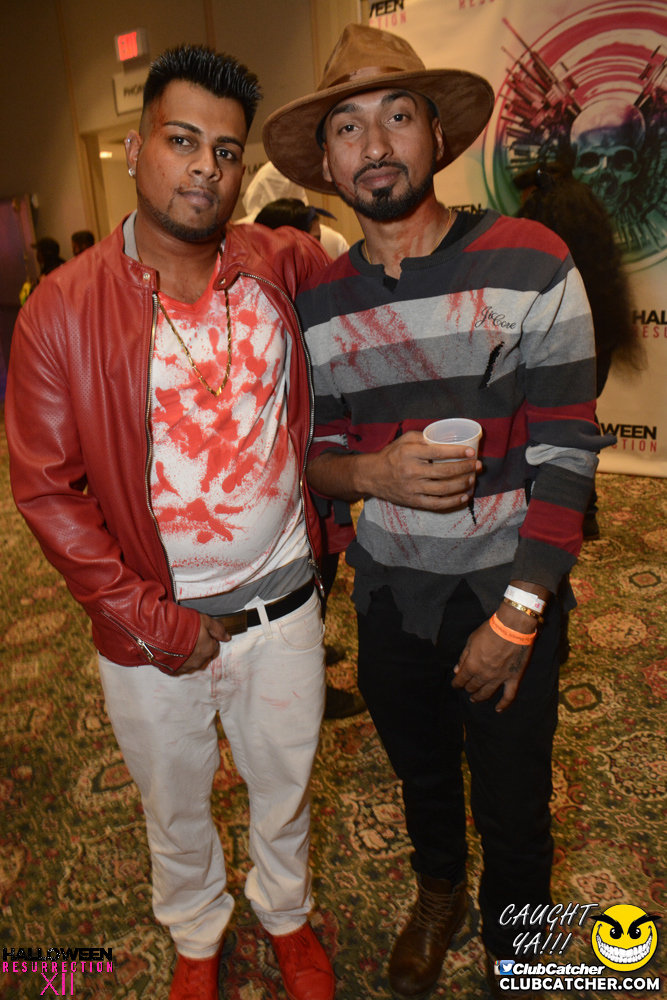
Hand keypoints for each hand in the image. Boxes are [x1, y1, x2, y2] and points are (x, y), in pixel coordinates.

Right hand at [178, 613, 230, 673]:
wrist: (160, 634)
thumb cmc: (184, 625)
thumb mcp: (205, 620)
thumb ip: (218, 629)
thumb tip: (228, 637)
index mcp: (209, 650)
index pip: (214, 645)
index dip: (207, 637)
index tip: (199, 631)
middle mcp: (200, 662)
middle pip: (204, 654)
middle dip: (199, 647)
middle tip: (190, 637)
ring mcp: (186, 667)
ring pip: (192, 661)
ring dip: (189, 655)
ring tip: (180, 644)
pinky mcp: (174, 670)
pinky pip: (180, 666)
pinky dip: (179, 660)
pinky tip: (174, 651)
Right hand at [363, 431, 480, 510]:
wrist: (372, 476)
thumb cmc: (391, 455)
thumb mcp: (404, 440)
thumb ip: (423, 437)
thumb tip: (446, 437)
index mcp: (409, 453)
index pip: (438, 452)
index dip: (457, 452)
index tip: (471, 452)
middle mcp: (411, 471)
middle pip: (444, 472)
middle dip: (465, 468)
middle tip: (477, 465)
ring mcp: (412, 488)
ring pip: (443, 489)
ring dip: (462, 484)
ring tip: (472, 479)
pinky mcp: (413, 501)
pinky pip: (437, 504)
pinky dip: (453, 501)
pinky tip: (464, 496)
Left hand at [452, 618, 533, 711]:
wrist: (513, 628)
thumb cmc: (490, 631)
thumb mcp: (471, 641)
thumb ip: (464, 657)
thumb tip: (457, 670)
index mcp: (472, 665)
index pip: (461, 680)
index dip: (457, 683)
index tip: (455, 684)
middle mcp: (484, 675)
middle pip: (473, 687)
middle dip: (468, 688)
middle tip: (467, 688)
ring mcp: (499, 679)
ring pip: (487, 693)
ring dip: (479, 697)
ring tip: (475, 699)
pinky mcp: (513, 678)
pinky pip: (509, 696)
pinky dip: (503, 704)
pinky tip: (498, 709)